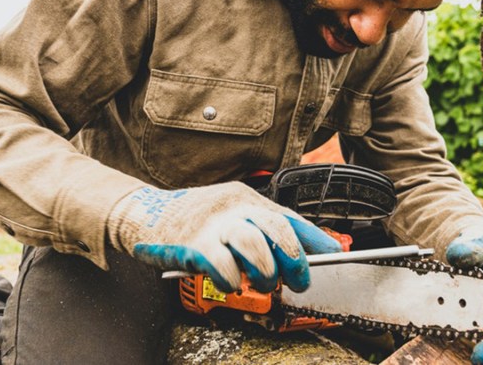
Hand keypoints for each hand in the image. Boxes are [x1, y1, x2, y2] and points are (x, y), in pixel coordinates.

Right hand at [107, 182, 341, 292]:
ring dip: (265, 271)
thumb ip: (261, 230)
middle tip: (298, 280)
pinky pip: (223, 267)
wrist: (146, 213)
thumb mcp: (231, 215)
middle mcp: (234, 207)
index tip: (336, 254)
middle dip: (295, 260)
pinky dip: (233, 281)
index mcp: (247, 199)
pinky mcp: (194, 244)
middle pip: (277, 229)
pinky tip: (231, 282)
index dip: (315, 237)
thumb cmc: (195, 220)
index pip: (289, 217)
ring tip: (263, 282)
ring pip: (254, 245)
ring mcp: (214, 224)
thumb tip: (301, 254)